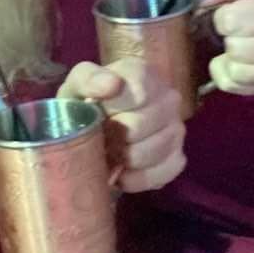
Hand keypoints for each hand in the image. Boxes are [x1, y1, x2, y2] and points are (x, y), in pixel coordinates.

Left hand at [56, 58, 184, 192]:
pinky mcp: (177, 158)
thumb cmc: (84, 104)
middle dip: (113, 136)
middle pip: (141, 126)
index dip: (112, 109)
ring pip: (152, 151)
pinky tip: (122, 171)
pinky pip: (162, 173)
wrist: (89, 132)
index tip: (98, 112)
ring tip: (109, 153)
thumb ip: (89, 78)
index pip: (139, 93)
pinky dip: (137, 178)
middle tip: (101, 136)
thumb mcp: (76, 86)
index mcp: (143, 74)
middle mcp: (168, 98)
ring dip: (124, 158)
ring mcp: (176, 129)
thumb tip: (112, 84)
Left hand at [201, 0, 253, 94]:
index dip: (223, 18)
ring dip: (229, 60)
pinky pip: (235, 86)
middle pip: (237, 49)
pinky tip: (235, 64)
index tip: (229, 17)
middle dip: (229, 39)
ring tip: (236, 50)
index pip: (234, 20)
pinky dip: (226, 75)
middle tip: (235, 35)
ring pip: (237, 72)